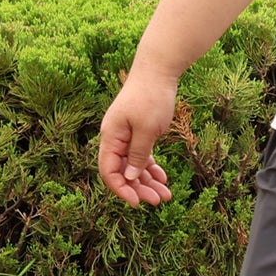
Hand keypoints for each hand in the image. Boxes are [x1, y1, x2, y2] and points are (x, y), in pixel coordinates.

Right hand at [97, 69, 178, 207]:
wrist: (157, 72)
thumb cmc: (151, 98)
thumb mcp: (146, 130)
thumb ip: (138, 154)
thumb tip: (129, 177)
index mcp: (111, 137)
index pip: (108, 171)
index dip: (121, 189)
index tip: (137, 203)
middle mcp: (115, 138)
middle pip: (122, 171)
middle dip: (139, 188)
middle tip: (159, 201)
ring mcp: (126, 135)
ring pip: (134, 165)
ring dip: (148, 181)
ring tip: (167, 194)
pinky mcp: (138, 132)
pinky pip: (142, 155)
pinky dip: (151, 167)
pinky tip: (163, 178)